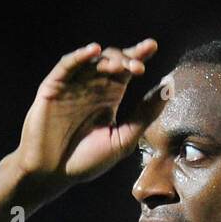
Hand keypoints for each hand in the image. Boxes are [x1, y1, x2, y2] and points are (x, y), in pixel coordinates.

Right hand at [13, 39, 161, 194]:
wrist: (52, 174)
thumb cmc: (86, 161)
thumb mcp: (122, 141)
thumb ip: (144, 116)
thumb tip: (168, 89)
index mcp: (109, 97)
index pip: (126, 70)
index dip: (138, 56)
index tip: (152, 46)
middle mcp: (92, 87)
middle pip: (112, 61)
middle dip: (126, 60)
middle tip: (138, 68)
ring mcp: (72, 85)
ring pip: (92, 61)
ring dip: (108, 60)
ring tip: (120, 66)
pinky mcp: (54, 87)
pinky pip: (67, 66)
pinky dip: (79, 56)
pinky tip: (93, 51)